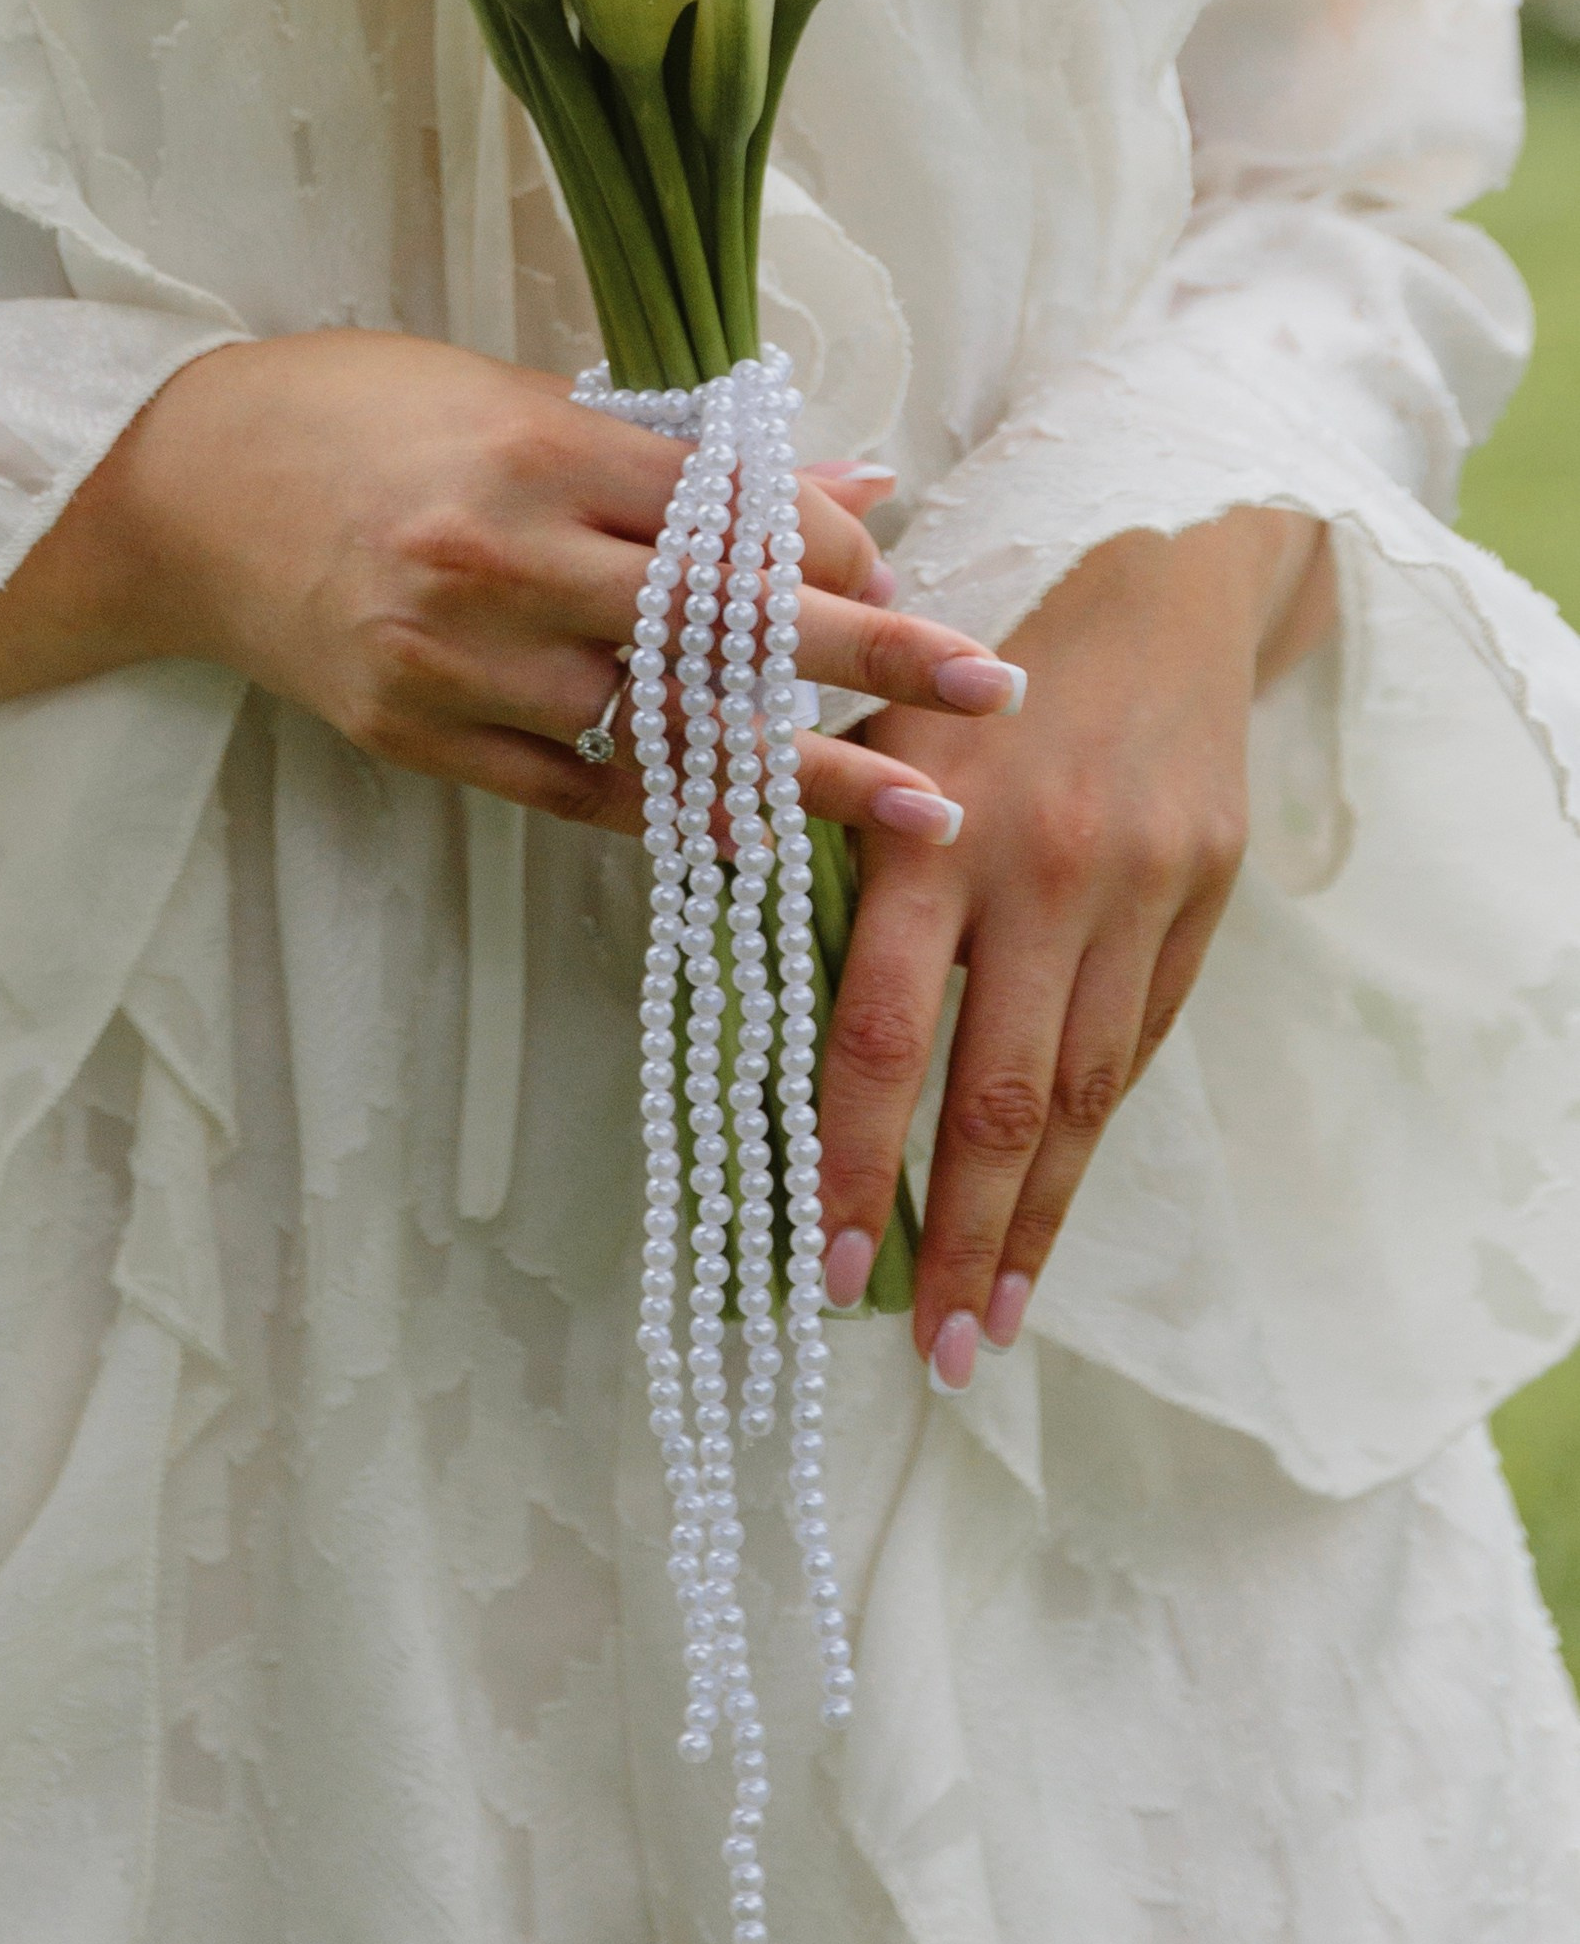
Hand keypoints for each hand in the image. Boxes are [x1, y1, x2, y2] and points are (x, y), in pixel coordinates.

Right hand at [62, 332, 1029, 856]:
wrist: (174, 493)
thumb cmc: (353, 411)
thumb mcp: (513, 391)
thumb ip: (675, 454)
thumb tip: (849, 485)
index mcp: (534, 448)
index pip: (726, 512)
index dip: (835, 555)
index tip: (920, 581)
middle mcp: (500, 558)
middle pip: (719, 621)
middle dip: (869, 661)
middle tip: (989, 697)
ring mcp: (452, 659)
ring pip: (656, 726)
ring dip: (793, 767)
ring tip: (910, 804)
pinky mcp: (413, 735)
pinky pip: (572, 790)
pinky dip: (673, 810)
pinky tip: (760, 833)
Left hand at [817, 508, 1332, 1382]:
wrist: (1160, 592)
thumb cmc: (973, 672)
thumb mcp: (876, 732)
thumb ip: (820, 853)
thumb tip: (740, 1002)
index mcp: (927, 830)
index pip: (879, 1034)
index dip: (852, 1162)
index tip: (827, 1268)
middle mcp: (1037, 870)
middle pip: (997, 1094)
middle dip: (962, 1237)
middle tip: (933, 1352)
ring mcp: (1133, 893)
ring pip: (1082, 1095)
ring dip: (1039, 1223)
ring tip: (997, 1325)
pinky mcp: (1202, 903)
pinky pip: (1139, 1047)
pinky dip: (1092, 1140)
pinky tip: (1056, 1209)